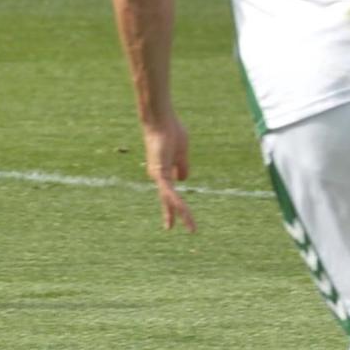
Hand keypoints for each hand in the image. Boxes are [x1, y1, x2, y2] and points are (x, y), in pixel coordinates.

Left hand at [140, 115, 194, 230]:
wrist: (161, 120)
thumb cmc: (171, 131)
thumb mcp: (181, 152)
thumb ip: (182, 166)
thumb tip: (183, 179)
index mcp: (163, 171)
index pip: (169, 193)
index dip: (171, 206)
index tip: (172, 221)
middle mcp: (158, 176)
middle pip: (167, 199)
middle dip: (172, 214)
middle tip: (170, 229)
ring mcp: (158, 176)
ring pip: (170, 199)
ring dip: (181, 213)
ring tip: (191, 227)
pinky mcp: (160, 173)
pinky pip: (170, 192)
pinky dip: (177, 202)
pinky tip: (183, 211)